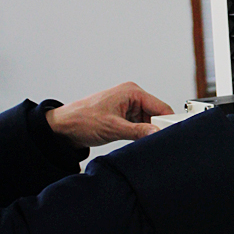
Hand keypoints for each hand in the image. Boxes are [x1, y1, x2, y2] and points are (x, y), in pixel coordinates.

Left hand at [46, 82, 173, 146]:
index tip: (171, 135)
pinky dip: (140, 134)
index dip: (168, 121)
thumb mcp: (113, 128)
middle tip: (157, 141)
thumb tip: (157, 133)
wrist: (62, 128)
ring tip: (143, 142)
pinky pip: (139, 125)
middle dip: (157, 127)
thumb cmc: (81, 120)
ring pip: (149, 121)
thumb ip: (138, 131)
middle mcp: (131, 97)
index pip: (160, 106)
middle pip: (156, 114)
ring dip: (147, 132)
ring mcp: (127, 107)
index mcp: (131, 92)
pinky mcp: (123, 117)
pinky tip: (138, 141)